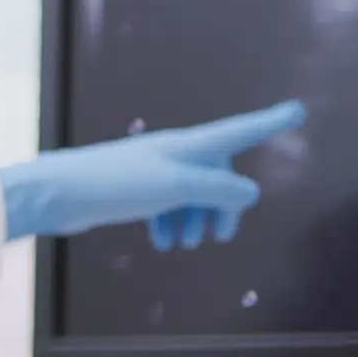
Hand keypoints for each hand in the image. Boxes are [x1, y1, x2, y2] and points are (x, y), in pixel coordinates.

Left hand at [0, 100, 306, 246]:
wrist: (60, 193)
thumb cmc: (117, 184)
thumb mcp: (175, 188)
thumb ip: (216, 189)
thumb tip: (250, 192)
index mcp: (190, 145)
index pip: (240, 131)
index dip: (270, 123)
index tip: (298, 111)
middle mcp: (176, 152)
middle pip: (219, 174)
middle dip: (223, 205)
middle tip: (221, 237)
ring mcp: (156, 170)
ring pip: (193, 194)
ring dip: (195, 219)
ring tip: (183, 245)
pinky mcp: (137, 189)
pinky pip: (169, 204)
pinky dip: (171, 222)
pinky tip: (162, 243)